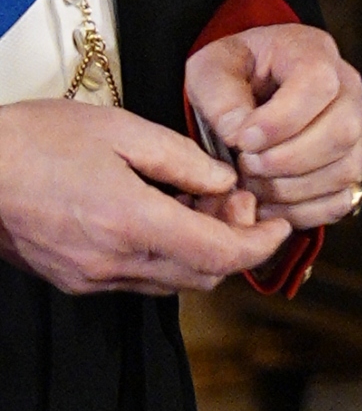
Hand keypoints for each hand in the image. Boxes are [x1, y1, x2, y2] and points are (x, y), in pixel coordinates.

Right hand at [0, 99, 291, 295]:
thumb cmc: (34, 140)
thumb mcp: (118, 128)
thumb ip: (181, 158)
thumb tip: (224, 180)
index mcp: (133, 222)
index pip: (222, 254)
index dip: (261, 243)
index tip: (277, 223)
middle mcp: (118, 263)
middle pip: (205, 275)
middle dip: (233, 242)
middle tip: (229, 198)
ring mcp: (94, 279)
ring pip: (174, 281)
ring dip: (199, 250)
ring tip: (190, 201)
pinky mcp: (77, 281)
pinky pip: (140, 278)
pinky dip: (164, 254)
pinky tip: (155, 216)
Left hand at [187, 22, 361, 228]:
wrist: (250, 88)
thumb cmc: (233, 75)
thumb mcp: (211, 70)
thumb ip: (220, 98)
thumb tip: (242, 136)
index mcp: (313, 53)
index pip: (318, 84)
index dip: (281, 121)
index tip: (243, 140)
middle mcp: (349, 91)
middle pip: (342, 132)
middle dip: (287, 160)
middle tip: (246, 165)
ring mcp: (358, 132)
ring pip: (344, 170)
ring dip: (293, 189)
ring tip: (253, 184)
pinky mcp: (353, 167)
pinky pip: (342, 199)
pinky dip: (304, 211)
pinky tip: (269, 205)